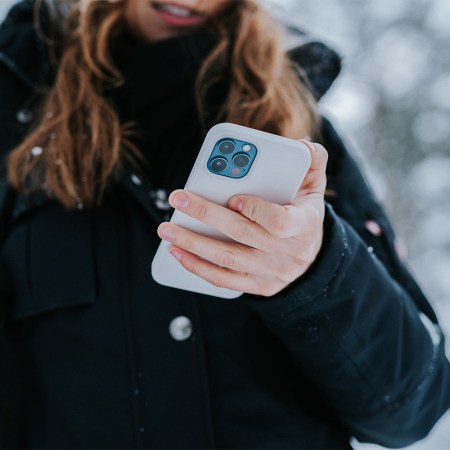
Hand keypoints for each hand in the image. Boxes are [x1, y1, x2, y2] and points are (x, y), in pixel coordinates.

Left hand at [157, 141, 327, 296]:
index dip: (256, 210)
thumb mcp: (314, 188)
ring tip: (167, 229)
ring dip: (193, 244)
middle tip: (177, 199)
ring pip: (228, 259)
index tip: (232, 198)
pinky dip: (198, 267)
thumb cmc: (304, 215)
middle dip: (207, 215)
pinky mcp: (257, 286)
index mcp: (305, 225)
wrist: (310, 258)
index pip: (281, 222)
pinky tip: (177, 252)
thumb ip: (312, 162)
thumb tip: (302, 144)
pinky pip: (224, 280)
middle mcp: (289, 253)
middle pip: (243, 235)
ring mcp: (272, 273)